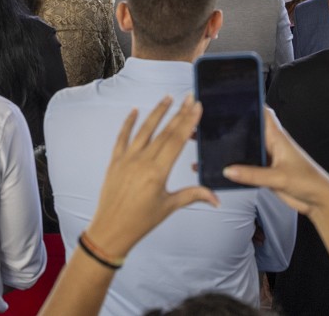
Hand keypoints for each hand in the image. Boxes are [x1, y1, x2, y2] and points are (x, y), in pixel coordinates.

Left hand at [80, 95, 217, 259]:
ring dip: (157, 112)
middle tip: (189, 98)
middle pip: (164, 132)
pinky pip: (122, 137)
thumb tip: (217, 199)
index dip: (188, 122)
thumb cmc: (141, 221)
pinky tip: (134, 110)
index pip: (177, 141)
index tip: (196, 107)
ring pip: (144, 130)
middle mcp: (142, 161)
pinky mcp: (115, 161)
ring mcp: (127, 159)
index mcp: (158, 172)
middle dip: (178, 113)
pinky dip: (128, 123)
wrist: (111, 229)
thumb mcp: (169, 207)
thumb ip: (193, 195)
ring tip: (168, 98)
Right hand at [224, 109, 328, 217]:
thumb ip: (253, 175)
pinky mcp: (266, 172)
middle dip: (236, 125)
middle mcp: (272, 144)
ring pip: (248, 147)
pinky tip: (226, 167)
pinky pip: (248, 165)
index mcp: (277, 137)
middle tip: (215, 122)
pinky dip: (238, 165)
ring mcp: (268, 158)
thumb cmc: (309, 182)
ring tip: (216, 144)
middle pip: (251, 129)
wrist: (318, 201)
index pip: (263, 112)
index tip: (233, 98)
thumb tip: (228, 170)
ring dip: (235, 147)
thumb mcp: (279, 177)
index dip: (250, 103)